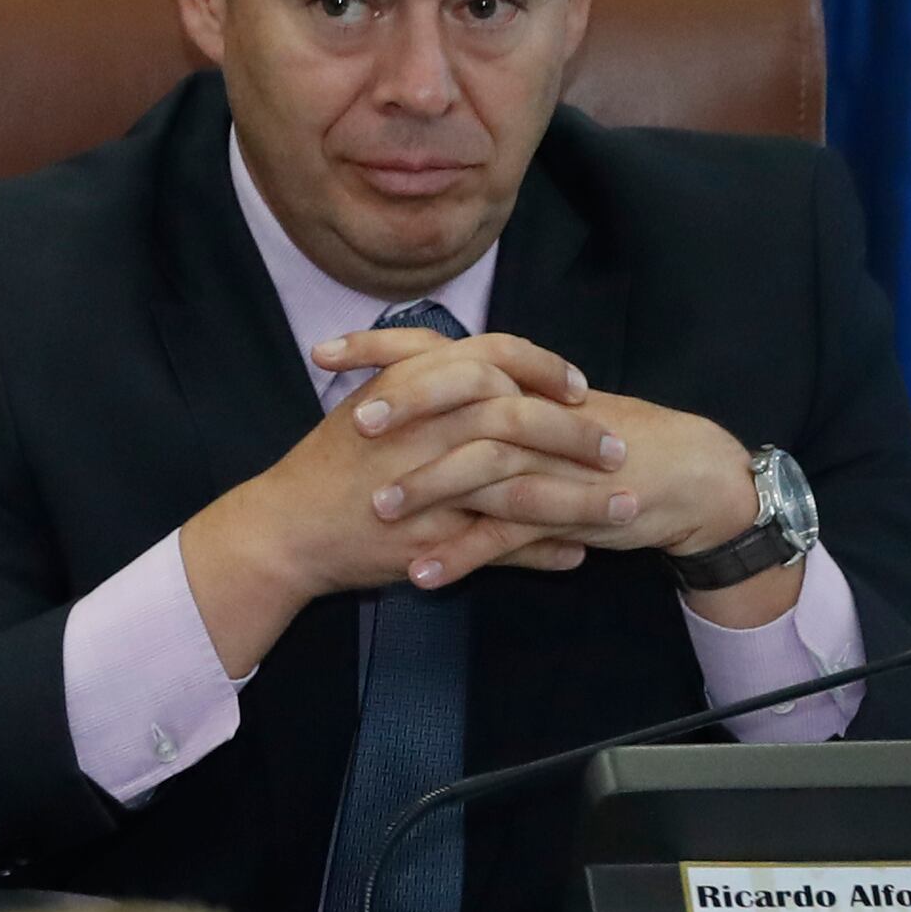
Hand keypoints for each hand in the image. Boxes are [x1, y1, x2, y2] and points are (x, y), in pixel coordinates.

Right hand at [177, 327, 610, 671]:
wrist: (284, 527)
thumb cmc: (327, 465)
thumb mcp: (373, 402)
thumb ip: (427, 381)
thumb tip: (482, 369)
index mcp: (414, 385)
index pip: (498, 357)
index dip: (546, 369)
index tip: (580, 389)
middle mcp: (425, 427)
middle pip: (524, 418)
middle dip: (580, 435)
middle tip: (618, 449)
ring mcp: (430, 483)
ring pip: (525, 486)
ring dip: (582, 499)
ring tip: (626, 507)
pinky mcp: (431, 535)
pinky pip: (503, 544)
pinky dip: (545, 551)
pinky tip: (578, 553)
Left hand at [338, 355, 789, 623]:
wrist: (687, 478)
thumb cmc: (598, 445)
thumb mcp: (532, 414)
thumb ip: (472, 404)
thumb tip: (396, 392)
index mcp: (514, 384)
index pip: (441, 348)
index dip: (381, 346)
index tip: (321, 352)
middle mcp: (531, 411)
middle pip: (466, 392)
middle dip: (409, 403)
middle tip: (356, 423)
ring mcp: (551, 461)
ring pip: (484, 464)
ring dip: (428, 488)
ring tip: (376, 511)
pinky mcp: (570, 510)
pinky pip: (510, 533)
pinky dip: (464, 555)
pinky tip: (422, 575)